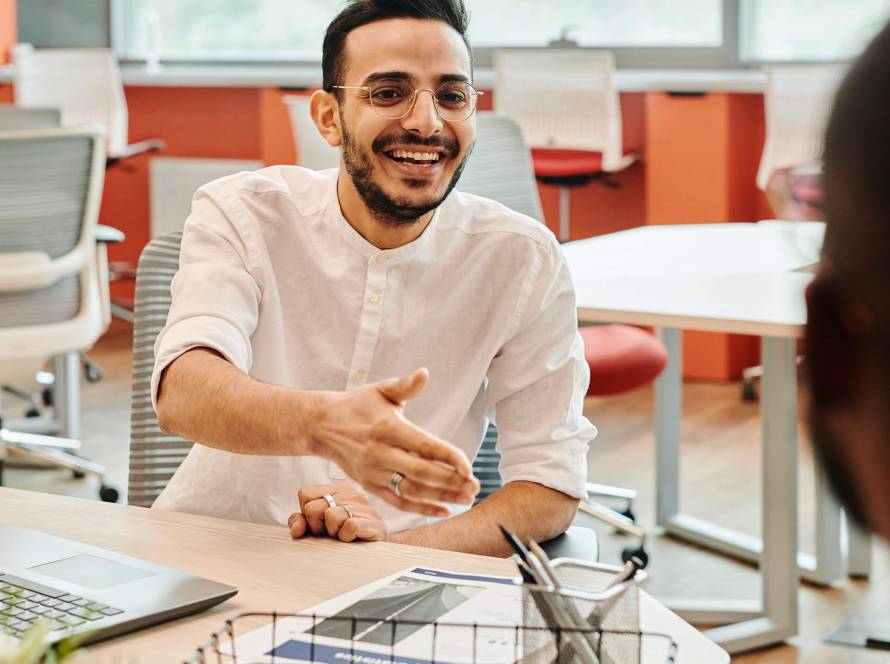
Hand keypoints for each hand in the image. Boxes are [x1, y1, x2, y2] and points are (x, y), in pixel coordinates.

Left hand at [288, 483, 386, 541]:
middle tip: (331, 532)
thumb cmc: (345, 535)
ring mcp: (364, 506)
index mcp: (337, 489)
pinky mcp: (373, 522)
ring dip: (333, 532)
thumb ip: (301, 522)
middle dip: (317, 526)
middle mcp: (351, 493)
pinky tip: (353, 538)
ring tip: (343, 534)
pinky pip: (349, 527)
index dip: (306, 513)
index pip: (305, 494)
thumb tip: (296, 530)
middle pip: (313, 507)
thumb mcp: (319, 526)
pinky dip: (346, 537)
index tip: (319, 523)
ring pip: (331, 516)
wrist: (377, 550)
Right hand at [310, 367, 478, 516]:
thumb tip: (424, 373)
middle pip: (421, 472)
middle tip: (476, 486)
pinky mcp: (369, 486)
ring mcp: (373, 473)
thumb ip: (405, 386)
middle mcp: (379, 453)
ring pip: (412, 490)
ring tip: (466, 498)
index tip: (468, 467)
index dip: (447, 457)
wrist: (322, 426)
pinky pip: (398, 502)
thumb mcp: (381, 390)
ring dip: (441, 497)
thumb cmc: (358, 405)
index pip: (423, 445)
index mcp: (386, 428)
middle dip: (451, 481)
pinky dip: (422, 508)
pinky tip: (444, 510)